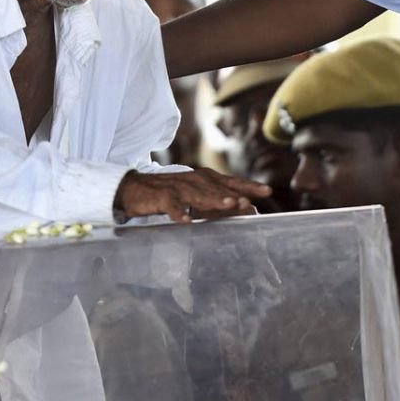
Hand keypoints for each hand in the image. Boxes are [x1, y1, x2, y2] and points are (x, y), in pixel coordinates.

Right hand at [113, 169, 270, 223]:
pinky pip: (170, 205)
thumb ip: (213, 200)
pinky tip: (184, 221)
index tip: (267, 191)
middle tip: (250, 202)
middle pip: (216, 187)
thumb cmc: (166, 194)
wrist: (132, 189)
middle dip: (234, 194)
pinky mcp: (160, 197)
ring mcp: (176, 187)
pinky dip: (177, 212)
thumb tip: (240, 209)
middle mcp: (192, 180)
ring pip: (198, 194)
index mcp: (202, 179)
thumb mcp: (193, 195)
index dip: (247, 185)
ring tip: (229, 205)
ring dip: (213, 199)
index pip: (229, 181)